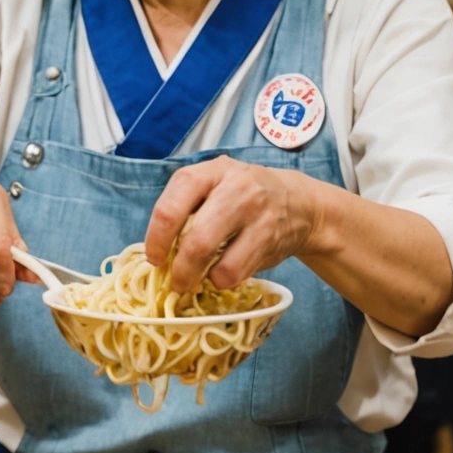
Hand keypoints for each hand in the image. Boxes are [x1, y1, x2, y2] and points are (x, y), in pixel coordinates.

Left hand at [145, 157, 319, 291]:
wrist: (297, 201)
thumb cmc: (242, 193)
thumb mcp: (214, 182)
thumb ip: (186, 205)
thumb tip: (157, 250)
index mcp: (211, 172)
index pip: (170, 208)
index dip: (156, 240)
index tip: (155, 257)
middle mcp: (237, 190)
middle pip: (196, 242)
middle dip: (180, 270)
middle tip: (177, 280)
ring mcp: (258, 216)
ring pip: (220, 266)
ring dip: (204, 279)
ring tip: (202, 276)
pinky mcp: (271, 241)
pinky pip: (238, 273)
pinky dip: (225, 279)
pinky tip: (226, 269)